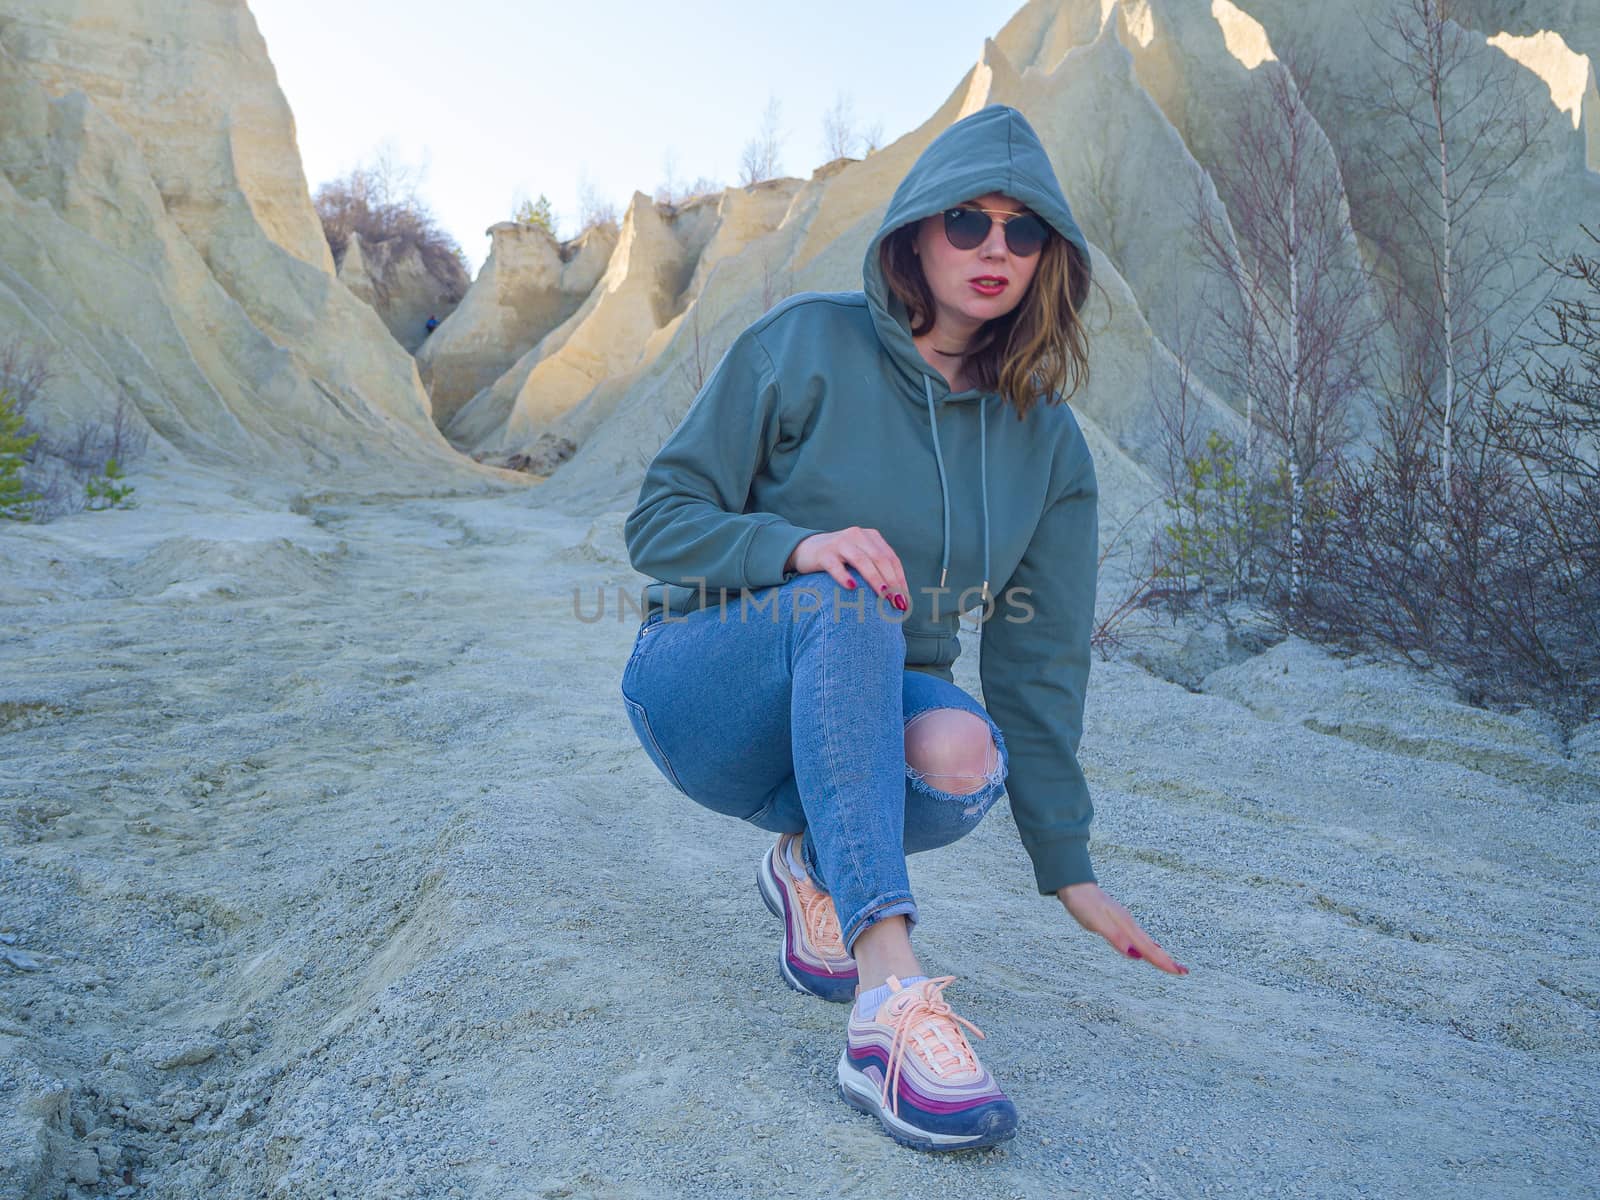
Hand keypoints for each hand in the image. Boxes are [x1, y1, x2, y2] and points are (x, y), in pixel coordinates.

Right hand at [787, 527, 910, 611]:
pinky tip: (852, 587)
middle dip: (892, 582)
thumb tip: (898, 596)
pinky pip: (835, 565)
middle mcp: (858, 536)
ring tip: (884, 596)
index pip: (891, 558)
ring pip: (862, 561)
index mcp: (871, 537)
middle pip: (880, 559)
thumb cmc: (839, 559)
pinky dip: (844, 576)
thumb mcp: (861, 558)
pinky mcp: (824, 553)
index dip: (900, 579)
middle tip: (897, 603)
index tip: (904, 600)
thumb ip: (877, 568)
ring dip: (875, 579)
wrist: (806, 548)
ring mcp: (840, 543)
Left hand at [1058, 882, 1188, 974]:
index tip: (1180, 972)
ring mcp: (1123, 920)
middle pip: (1150, 946)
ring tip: (1168, 962)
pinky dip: (1145, 945)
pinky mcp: (1117, 919)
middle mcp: (1127, 923)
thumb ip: (1116, 937)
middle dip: (1166, 959)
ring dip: (1157, 953)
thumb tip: (1135, 955)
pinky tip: (1145, 947)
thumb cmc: (1082, 902)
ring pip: (1144, 941)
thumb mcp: (1097, 922)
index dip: (1163, 962)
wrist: (1073, 883)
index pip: (1148, 949)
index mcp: (1125, 926)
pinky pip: (1136, 936)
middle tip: (1183, 971)